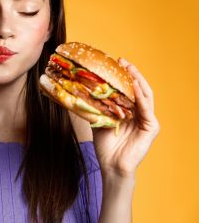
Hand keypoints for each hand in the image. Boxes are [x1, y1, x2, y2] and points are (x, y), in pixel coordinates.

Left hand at [91, 58, 160, 177]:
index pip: (129, 88)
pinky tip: (134, 87)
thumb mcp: (97, 120)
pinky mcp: (151, 127)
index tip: (115, 62)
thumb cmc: (105, 145)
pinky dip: (140, 97)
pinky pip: (146, 108)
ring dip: (137, 81)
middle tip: (122, 61)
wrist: (110, 165)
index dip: (123, 75)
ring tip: (129, 70)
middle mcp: (140, 113)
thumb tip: (75, 91)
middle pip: (139, 88)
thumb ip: (93, 106)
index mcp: (129, 110)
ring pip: (145, 95)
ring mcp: (147, 120)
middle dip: (131, 73)